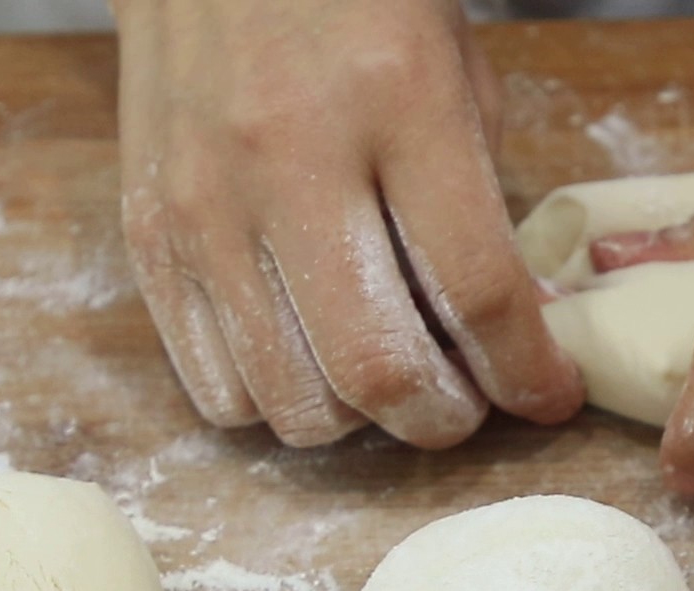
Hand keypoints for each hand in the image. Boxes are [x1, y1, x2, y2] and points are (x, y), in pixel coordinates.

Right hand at [114, 0, 581, 446]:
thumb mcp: (454, 66)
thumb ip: (478, 198)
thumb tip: (500, 332)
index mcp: (398, 100)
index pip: (477, 290)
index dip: (527, 373)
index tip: (547, 397)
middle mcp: (291, 157)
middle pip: (374, 368)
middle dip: (440, 419)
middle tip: (462, 405)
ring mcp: (204, 202)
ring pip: (290, 398)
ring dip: (357, 422)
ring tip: (382, 379)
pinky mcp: (146, 231)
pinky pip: (213, 383)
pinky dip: (275, 401)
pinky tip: (306, 359)